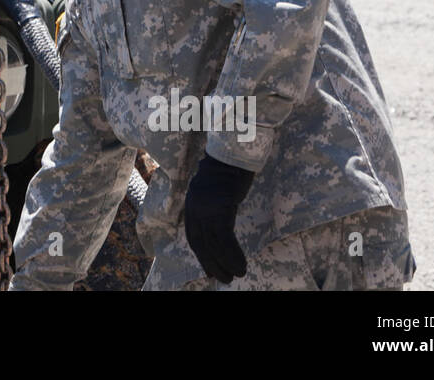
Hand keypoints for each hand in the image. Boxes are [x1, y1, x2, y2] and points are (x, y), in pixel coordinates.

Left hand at [184, 154, 255, 282]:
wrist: (233, 154)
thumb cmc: (228, 170)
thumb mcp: (214, 191)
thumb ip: (213, 207)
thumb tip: (219, 224)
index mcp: (192, 204)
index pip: (193, 236)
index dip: (202, 255)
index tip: (210, 268)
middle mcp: (195, 207)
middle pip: (200, 243)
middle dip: (211, 263)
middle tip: (224, 278)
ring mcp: (205, 208)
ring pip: (213, 245)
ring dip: (225, 263)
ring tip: (237, 275)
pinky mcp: (220, 208)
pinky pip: (224, 239)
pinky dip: (232, 255)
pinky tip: (241, 264)